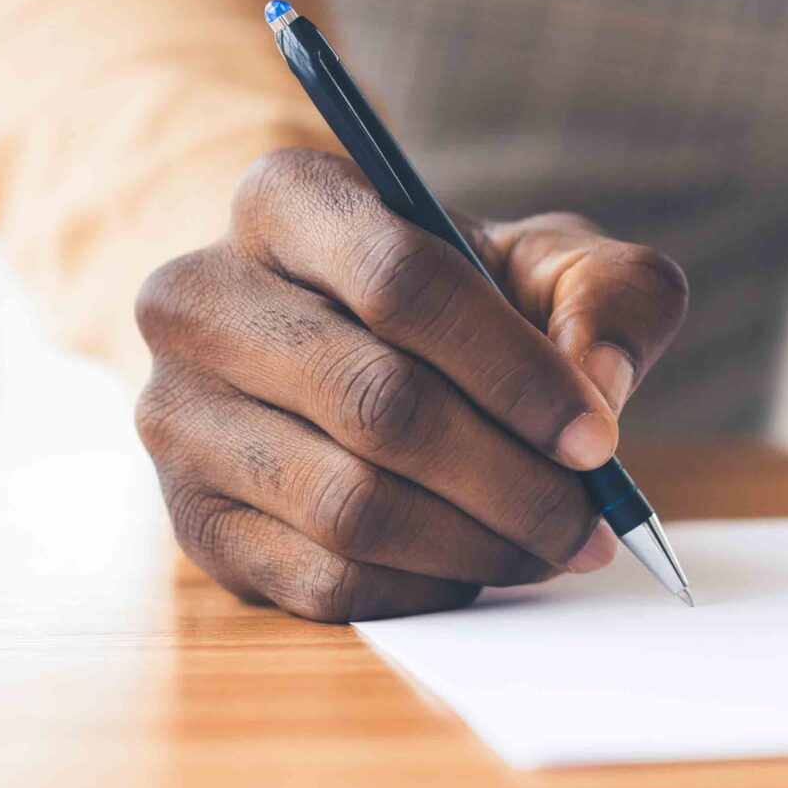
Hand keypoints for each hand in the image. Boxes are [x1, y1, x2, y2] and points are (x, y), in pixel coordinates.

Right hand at [134, 148, 688, 621]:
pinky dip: (424, 587)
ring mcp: (179, 417)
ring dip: (478, 542)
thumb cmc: (455, 299)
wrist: (337, 343)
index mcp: (285, 200)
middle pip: (379, 404)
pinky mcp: (192, 521)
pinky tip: (475, 564)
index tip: (597, 437)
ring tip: (550, 544)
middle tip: (591, 518)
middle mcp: (201, 300)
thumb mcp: (546, 261)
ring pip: (351, 505)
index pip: (403, 281)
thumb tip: (602, 383)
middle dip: (511, 477)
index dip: (514, 371)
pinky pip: (324, 578)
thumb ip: (609, 294)